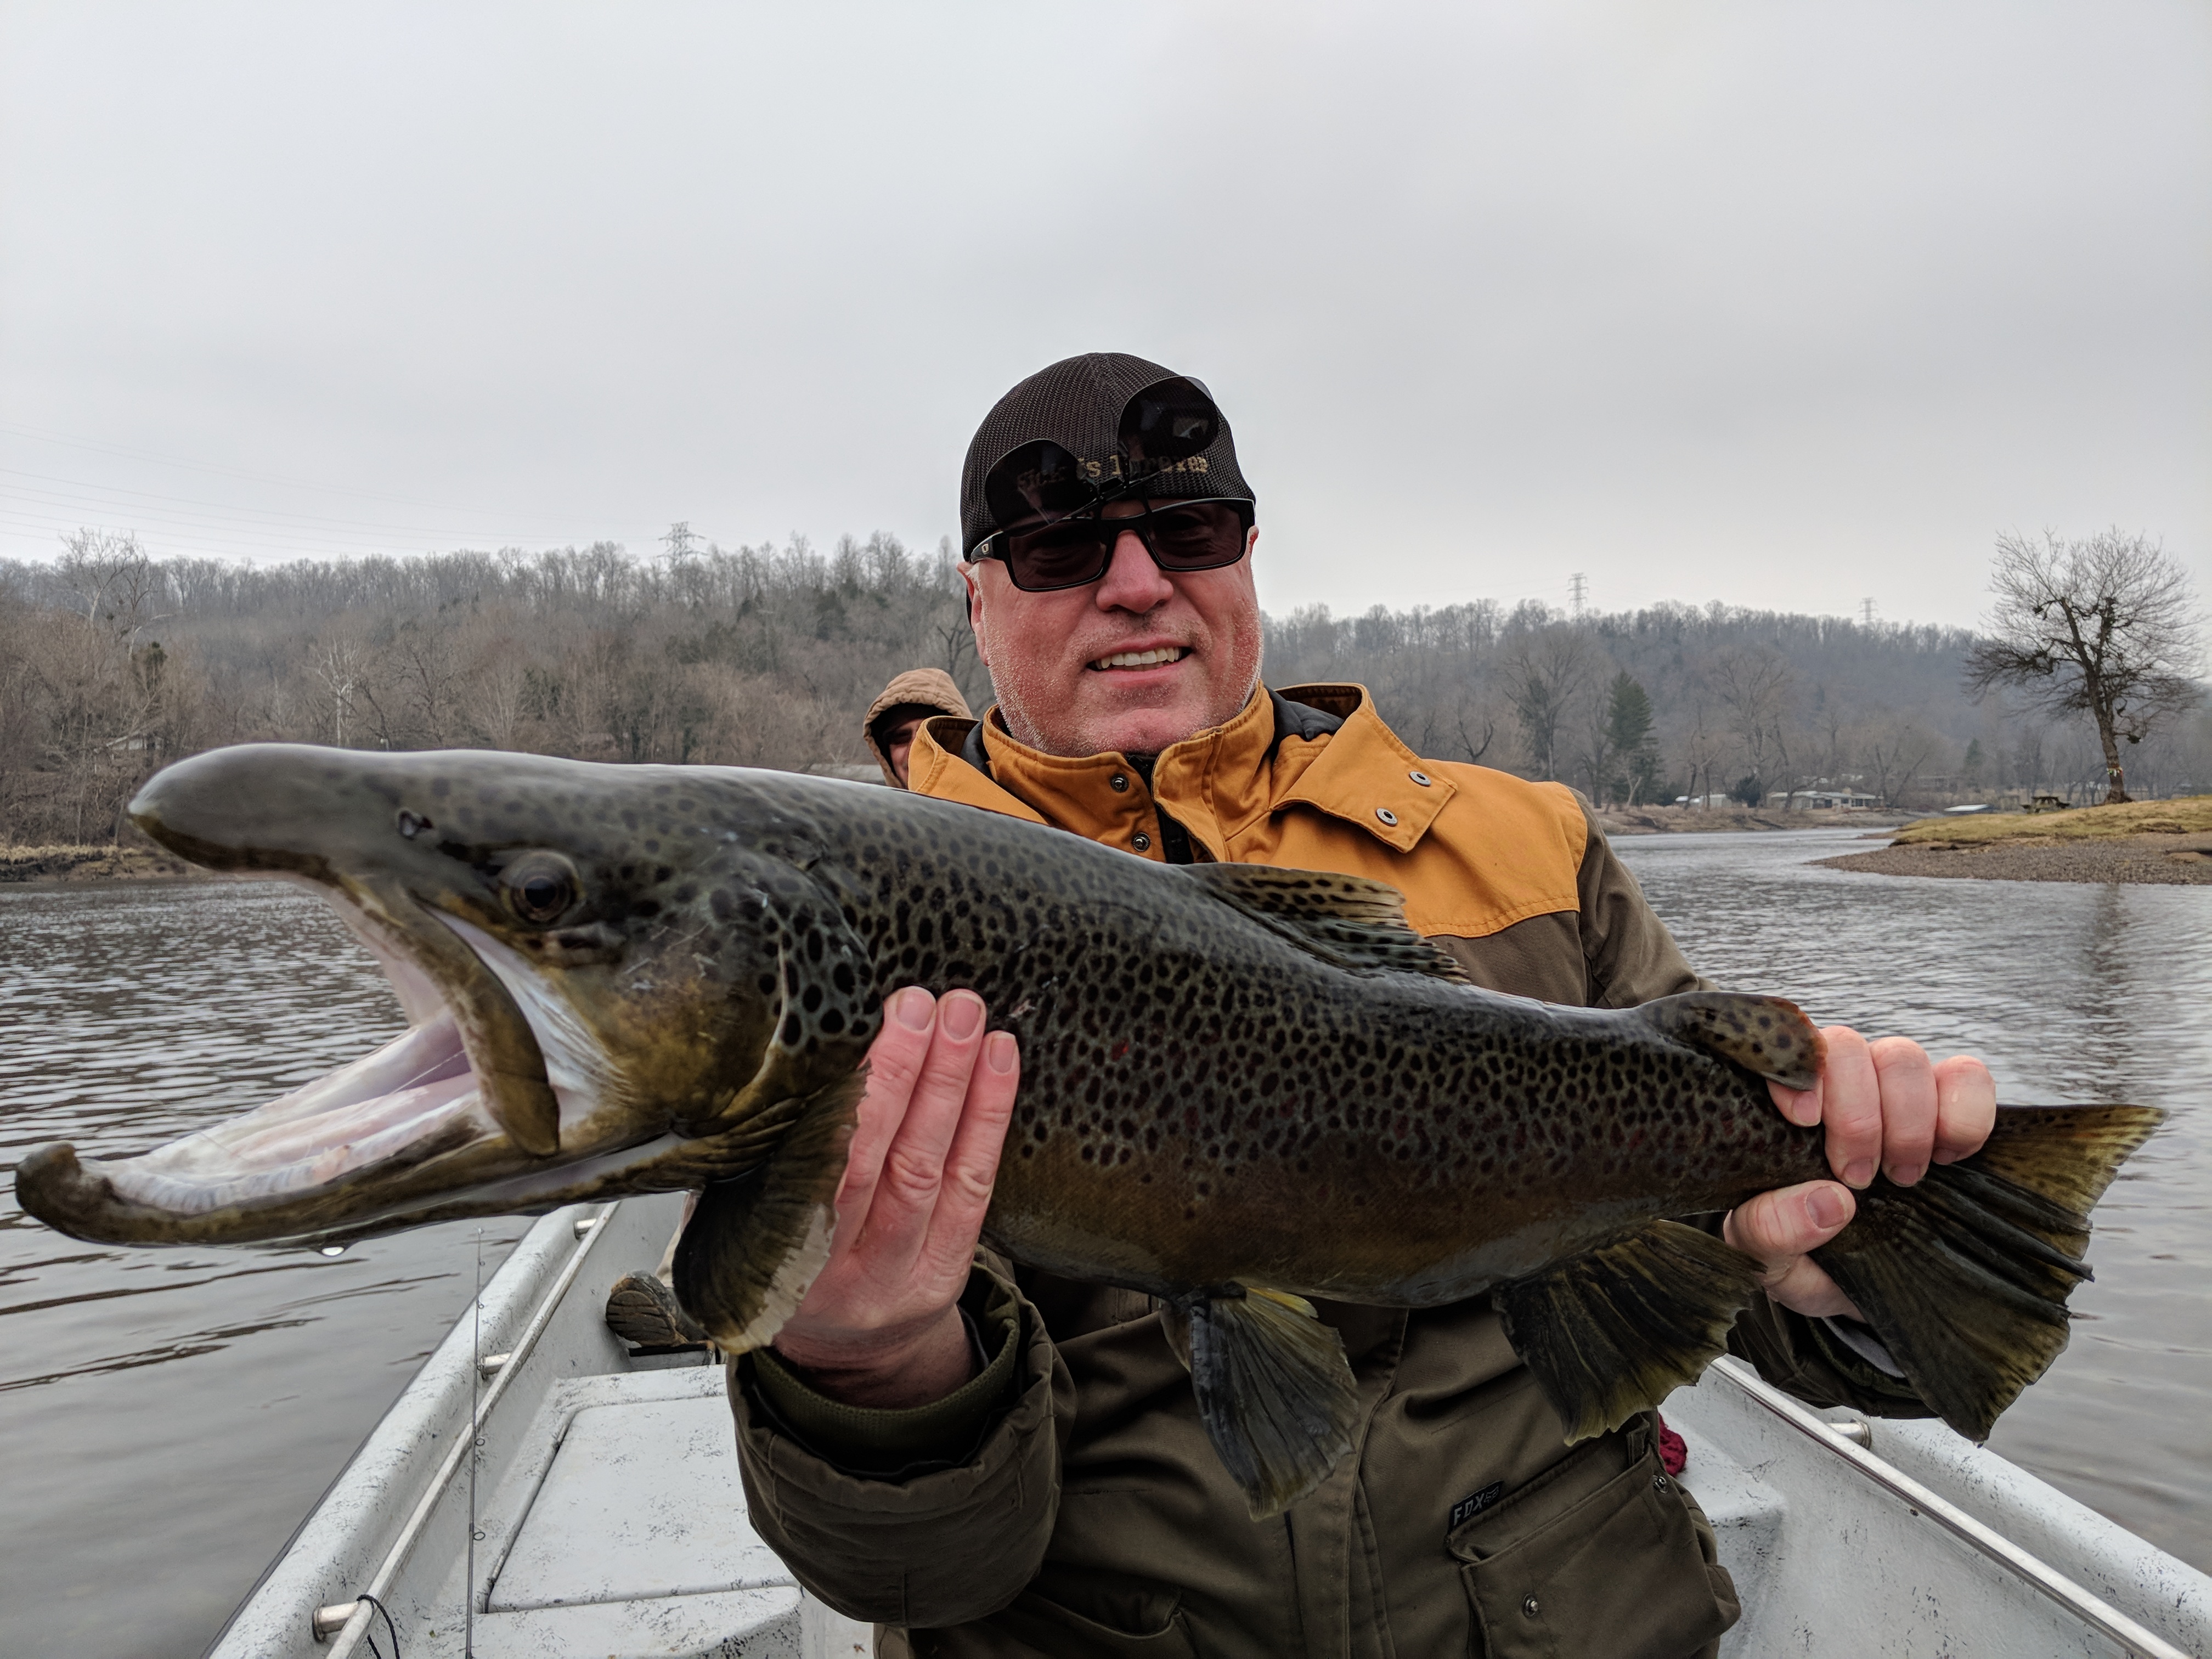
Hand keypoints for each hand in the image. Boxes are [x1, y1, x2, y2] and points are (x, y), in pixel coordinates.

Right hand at [771, 987, 1018, 1407]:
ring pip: (932, 1167)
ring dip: (952, 1082)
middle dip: (902, 1074)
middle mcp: (843, 1270)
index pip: (817, 1170)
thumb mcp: (737, 1227)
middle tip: (918, 1004)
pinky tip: (997, 1057)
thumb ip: (746, 1165)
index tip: (852, 1029)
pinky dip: (989, 1116)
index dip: (842, 1099)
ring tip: (962, 1014)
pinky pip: (976, 1185)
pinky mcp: (951, 1268)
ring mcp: (903, 1273)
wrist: (839, 1352)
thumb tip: (749, 1071)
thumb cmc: (780, 1262)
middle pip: (881, 1163)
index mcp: (780, 1257)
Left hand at [1724, 1028, 1995, 1318]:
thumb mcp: (1766, 1259)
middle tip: (1858, 1177)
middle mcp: (1834, 1085)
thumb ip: (1770, 1231)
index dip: (1801, 1072)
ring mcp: (1892, 1092)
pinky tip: (1948, 1158)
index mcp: (1779, 1108)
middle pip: (1849, 1048)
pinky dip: (1966, 1114)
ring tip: (1902, 1177)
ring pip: (1904, 1058)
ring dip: (1908, 1120)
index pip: (1785, 1051)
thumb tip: (1829, 1202)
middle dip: (1857, 1116)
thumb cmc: (1797, 1259)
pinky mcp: (1949, 1109)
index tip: (1804, 1122)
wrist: (1850, 1288)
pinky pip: (1969, 1078)